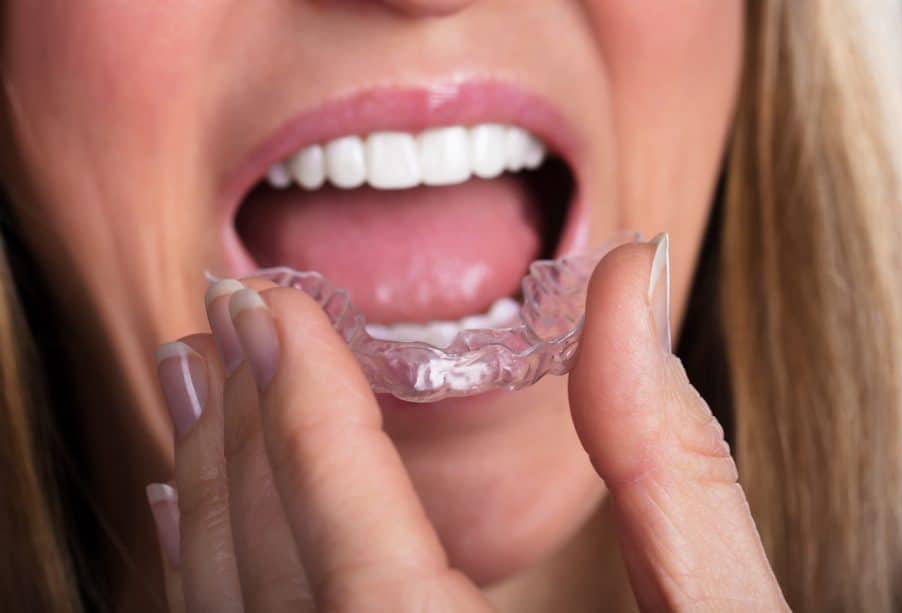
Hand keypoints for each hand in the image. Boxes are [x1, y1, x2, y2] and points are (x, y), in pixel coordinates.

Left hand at [147, 236, 788, 611]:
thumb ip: (668, 455)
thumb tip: (629, 281)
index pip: (352, 525)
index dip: (302, 393)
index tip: (269, 297)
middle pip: (271, 573)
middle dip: (241, 429)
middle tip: (226, 317)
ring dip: (209, 495)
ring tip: (202, 390)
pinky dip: (208, 582)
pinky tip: (197, 522)